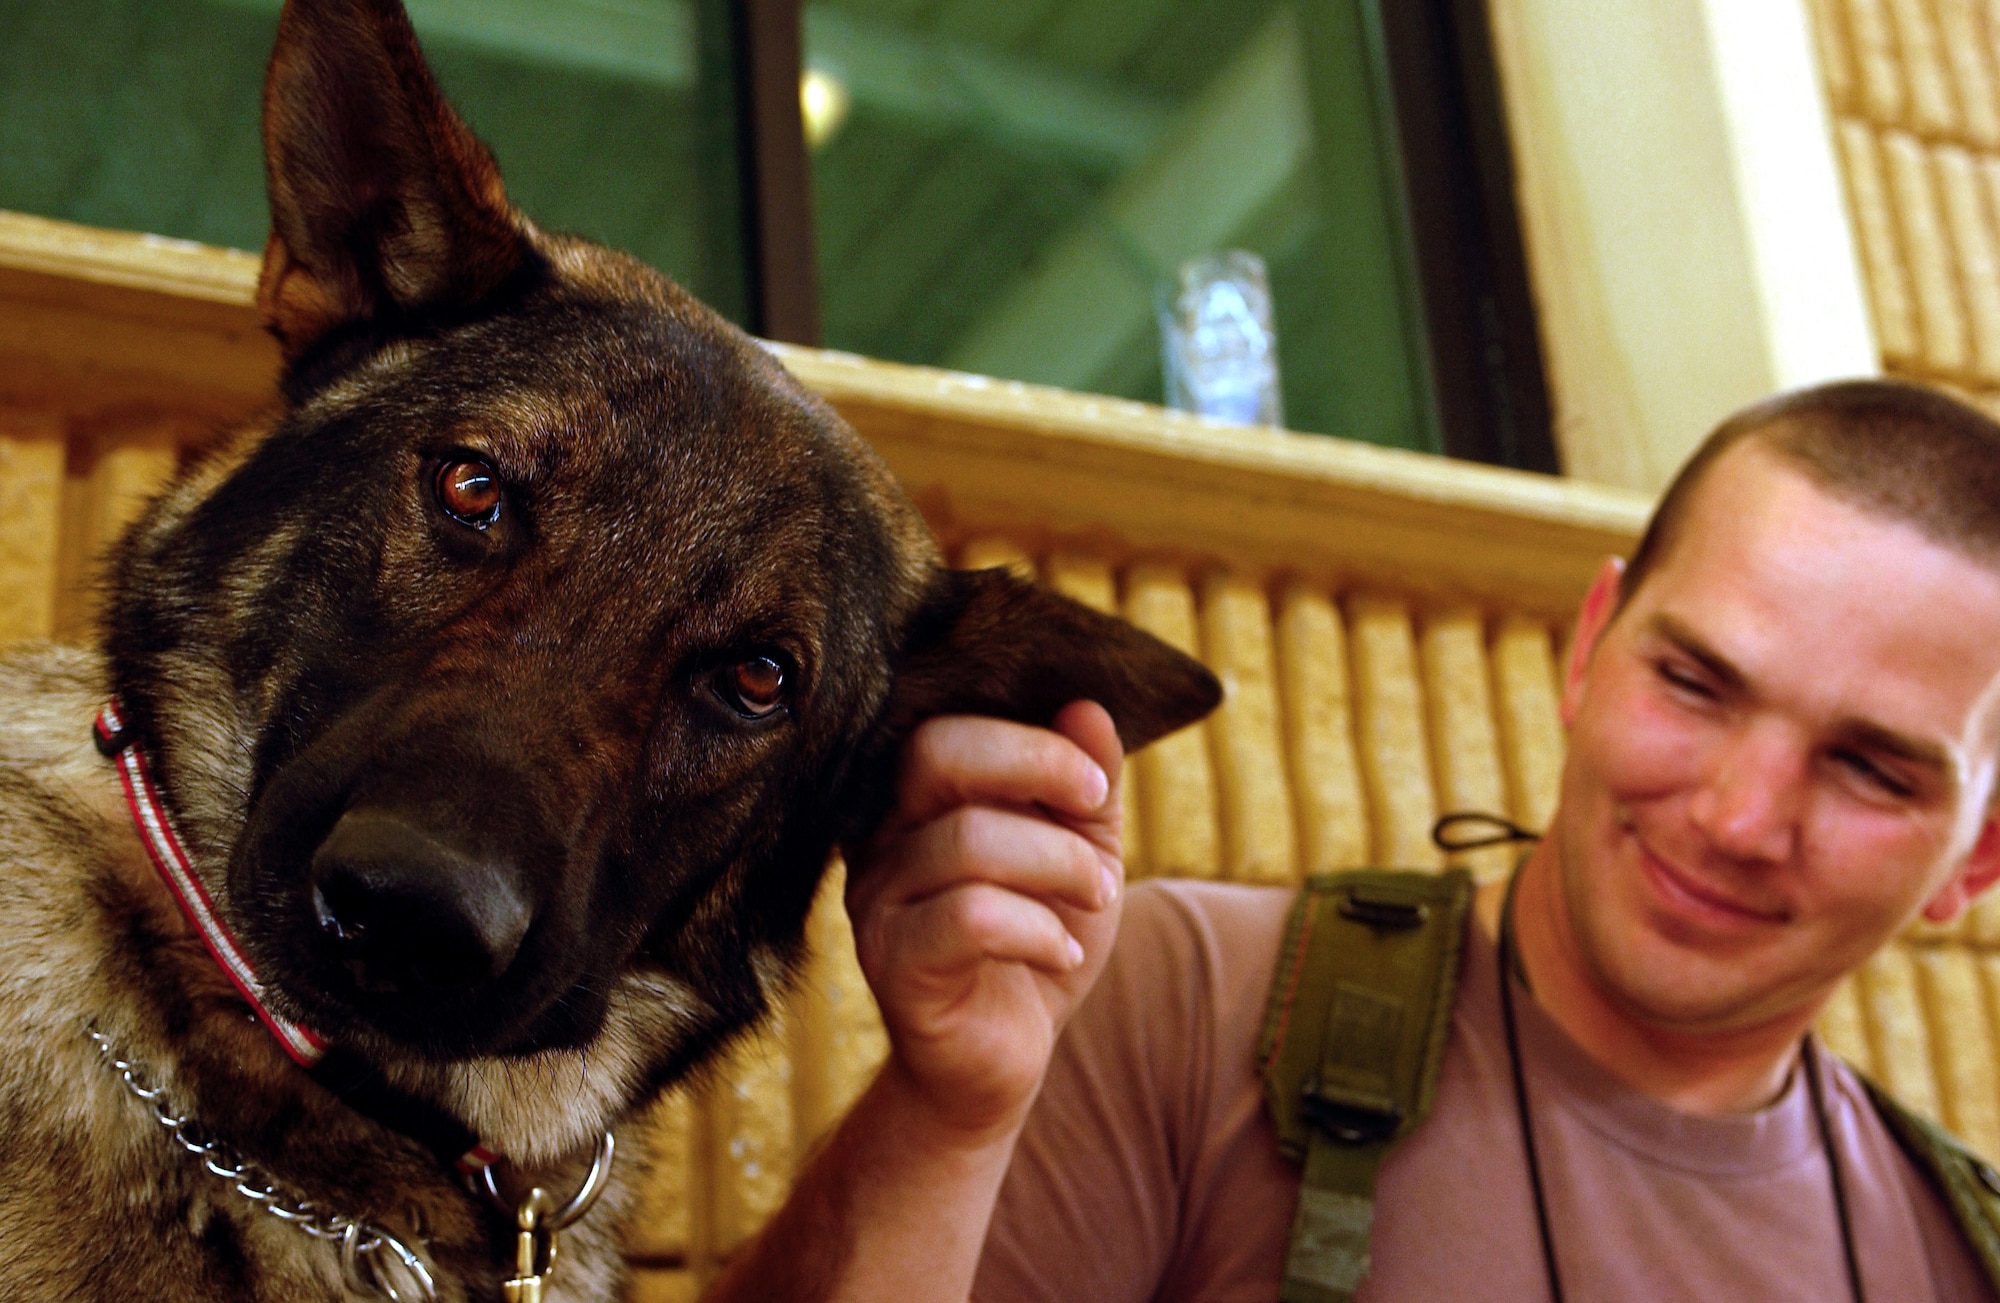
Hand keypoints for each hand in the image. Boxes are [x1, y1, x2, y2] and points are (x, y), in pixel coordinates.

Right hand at [847, 700, 1124, 1141]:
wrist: (1000, 1066)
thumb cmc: (1035, 946)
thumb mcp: (1080, 856)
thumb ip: (1085, 787)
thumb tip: (1087, 707)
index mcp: (914, 800)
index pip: (950, 728)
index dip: (1033, 741)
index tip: (1096, 786)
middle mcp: (879, 838)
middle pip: (935, 755)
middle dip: (1037, 768)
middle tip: (1095, 811)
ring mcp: (875, 901)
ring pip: (969, 841)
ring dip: (1061, 866)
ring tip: (1096, 899)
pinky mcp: (891, 964)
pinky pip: (970, 918)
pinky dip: (1039, 929)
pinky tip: (1062, 954)